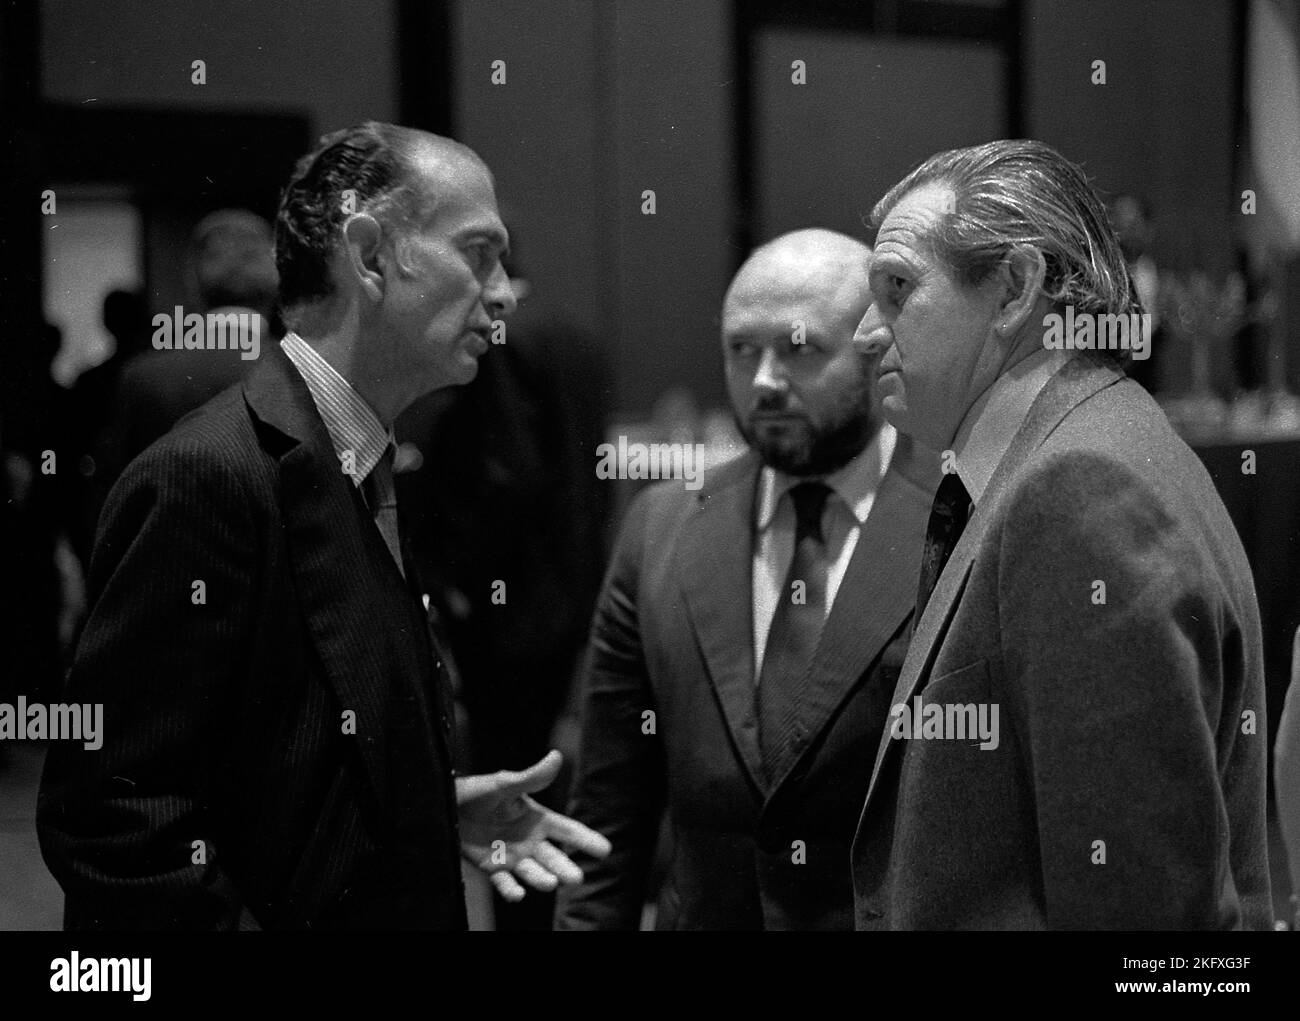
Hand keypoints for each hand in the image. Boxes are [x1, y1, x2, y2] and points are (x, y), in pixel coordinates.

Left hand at [456, 749, 610, 902]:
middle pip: (553, 858)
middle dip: (565, 868)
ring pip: (532, 872)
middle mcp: (529, 841)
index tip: (605, 850)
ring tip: (550, 883)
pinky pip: (504, 883)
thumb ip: (531, 777)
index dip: (586, 839)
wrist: (446, 806)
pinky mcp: (492, 868)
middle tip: (576, 878)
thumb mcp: (504, 784)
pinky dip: (511, 890)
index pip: (568, 831)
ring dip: (541, 879)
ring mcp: (511, 856)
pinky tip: (517, 895)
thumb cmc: (478, 791)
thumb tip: (556, 756)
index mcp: (537, 819)